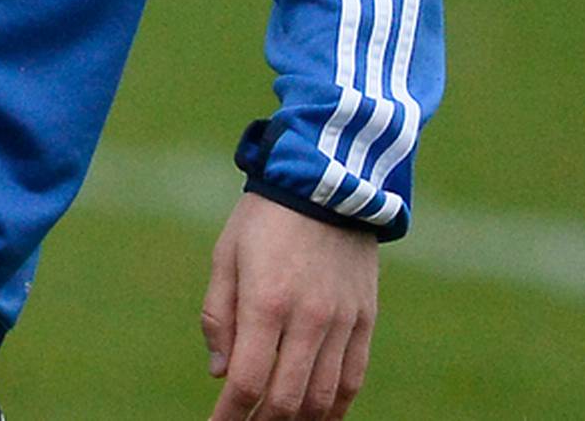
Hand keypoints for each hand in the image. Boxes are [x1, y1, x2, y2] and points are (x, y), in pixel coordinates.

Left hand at [201, 192, 378, 419]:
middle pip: (287, 399)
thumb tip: (220, 374)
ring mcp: (342, 323)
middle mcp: (308, 320)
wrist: (326, 186)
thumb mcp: (225, 258)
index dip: (231, 414)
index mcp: (265, 303)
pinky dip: (336, 407)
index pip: (248, 381)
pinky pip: (354, 379)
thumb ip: (218, 317)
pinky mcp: (365, 321)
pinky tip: (318, 416)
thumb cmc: (263, 220)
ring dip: (298, 419)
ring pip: (324, 397)